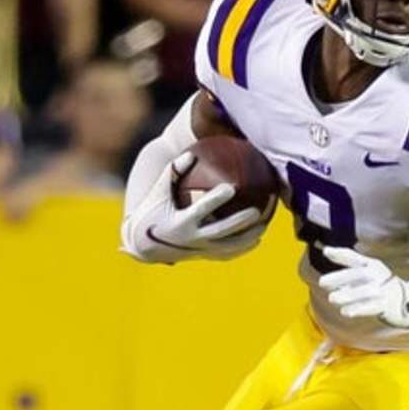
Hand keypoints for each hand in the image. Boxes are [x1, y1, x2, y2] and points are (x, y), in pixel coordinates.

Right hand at [121, 152, 263, 262]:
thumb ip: (173, 171)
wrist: (144, 244)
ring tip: (264, 225)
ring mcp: (198, 250)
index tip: (231, 187)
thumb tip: (192, 153)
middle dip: (239, 223)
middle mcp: (190, 239)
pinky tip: (257, 239)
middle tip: (257, 211)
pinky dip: (242, 249)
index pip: (201, 210)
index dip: (216, 199)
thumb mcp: (159, 190)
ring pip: (227, 247)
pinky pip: (226, 254)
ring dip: (247, 238)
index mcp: (179, 223)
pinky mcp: (202, 256)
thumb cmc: (153, 210)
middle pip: (220, 232)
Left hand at [317, 247, 408, 328]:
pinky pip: (371, 307)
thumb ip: (349, 270)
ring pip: (364, 291)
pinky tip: (345, 312)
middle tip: (323, 282)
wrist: (407, 301)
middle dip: (340, 277)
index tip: (326, 252)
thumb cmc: (381, 286)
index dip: (340, 254)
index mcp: (372, 265)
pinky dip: (358, 309)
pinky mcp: (386, 305)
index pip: (354, 257)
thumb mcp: (369, 272)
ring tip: (332, 298)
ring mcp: (383, 290)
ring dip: (347, 295)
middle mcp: (378, 274)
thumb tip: (327, 262)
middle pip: (359, 273)